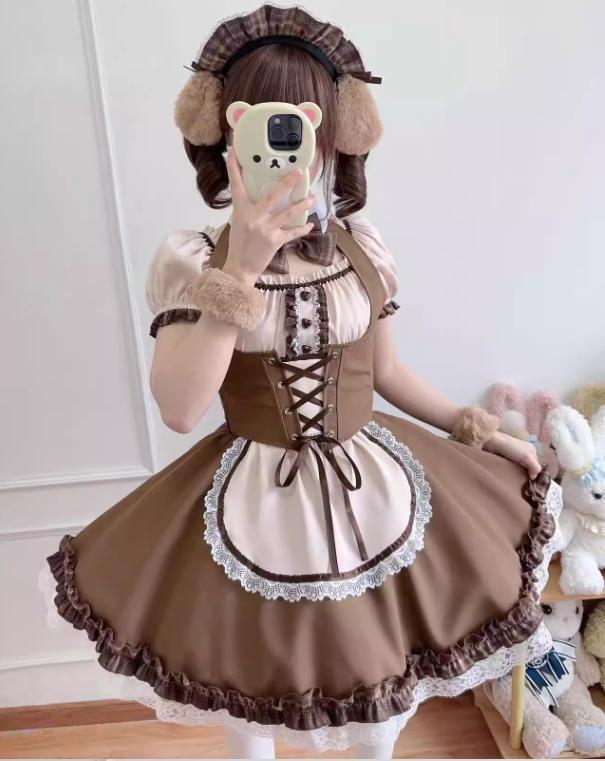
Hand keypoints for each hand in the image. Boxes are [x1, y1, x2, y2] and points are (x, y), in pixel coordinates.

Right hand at [222, 146, 315, 283]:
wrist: (240, 267)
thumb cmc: (239, 245)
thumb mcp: (238, 222)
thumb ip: (249, 209)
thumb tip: (263, 198)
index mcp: (241, 210)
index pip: (236, 185)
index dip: (234, 167)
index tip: (235, 151)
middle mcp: (253, 217)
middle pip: (272, 195)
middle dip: (287, 182)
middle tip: (299, 172)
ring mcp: (265, 229)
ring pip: (288, 213)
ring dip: (302, 205)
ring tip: (313, 197)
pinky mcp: (275, 241)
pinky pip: (292, 233)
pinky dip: (302, 229)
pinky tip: (310, 224)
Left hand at [482, 431, 541, 478]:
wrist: (492, 442)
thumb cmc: (510, 448)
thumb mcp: (526, 457)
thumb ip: (535, 467)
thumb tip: (534, 477)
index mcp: (531, 450)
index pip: (536, 465)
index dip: (533, 472)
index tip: (528, 478)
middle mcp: (524, 451)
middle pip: (528, 466)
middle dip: (525, 472)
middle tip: (520, 478)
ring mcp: (515, 454)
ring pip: (520, 467)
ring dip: (517, 472)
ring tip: (514, 476)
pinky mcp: (506, 456)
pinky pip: (512, 466)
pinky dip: (511, 470)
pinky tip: (509, 472)